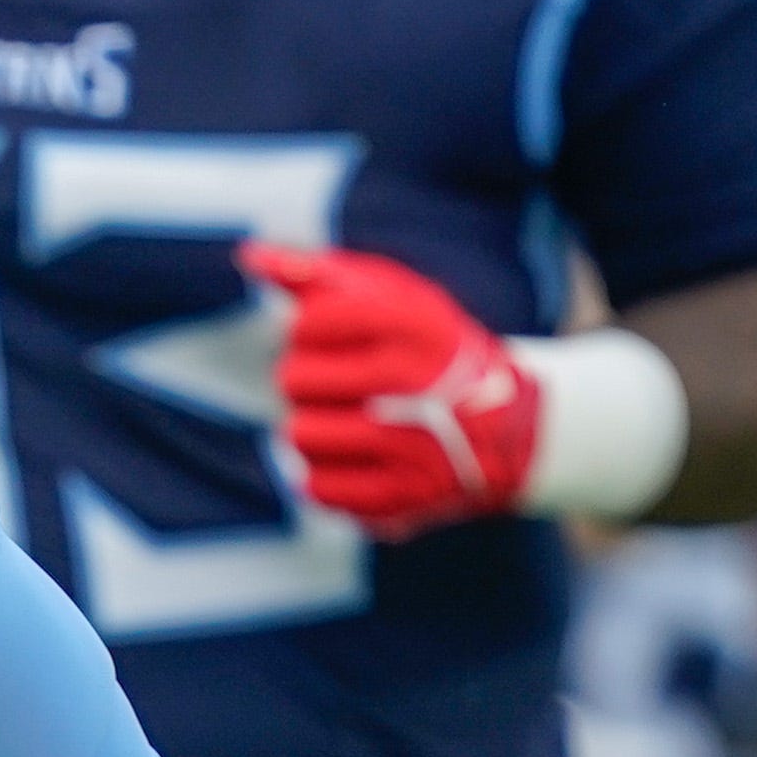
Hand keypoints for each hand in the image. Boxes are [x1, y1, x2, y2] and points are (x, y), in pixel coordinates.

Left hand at [245, 242, 546, 536]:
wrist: (508, 430)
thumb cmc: (427, 351)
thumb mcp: (392, 298)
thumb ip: (317, 275)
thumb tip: (249, 256)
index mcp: (417, 327)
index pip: (310, 322)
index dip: (308, 328)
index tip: (336, 334)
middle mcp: (421, 387)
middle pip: (293, 380)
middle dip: (308, 379)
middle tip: (345, 383)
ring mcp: (413, 449)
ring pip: (298, 436)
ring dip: (310, 428)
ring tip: (348, 420)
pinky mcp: (402, 500)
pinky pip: (315, 488)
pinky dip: (324, 473)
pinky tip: (357, 458)